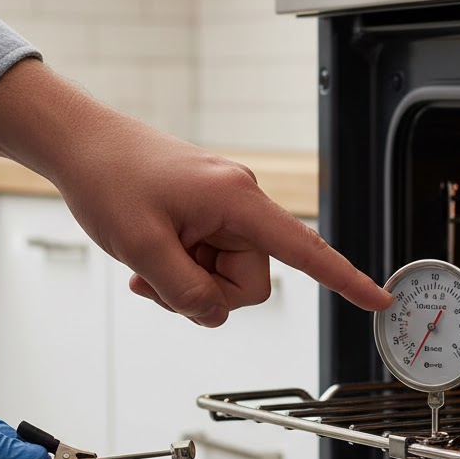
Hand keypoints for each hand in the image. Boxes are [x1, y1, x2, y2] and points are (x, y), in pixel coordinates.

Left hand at [0, 60, 393, 326]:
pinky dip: (181, 272)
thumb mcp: (142, 248)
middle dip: (206, 293)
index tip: (379, 301)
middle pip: (251, 282)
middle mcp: (241, 203)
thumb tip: (214, 313)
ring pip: (226, 278)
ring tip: (147, 264)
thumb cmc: (109, 179)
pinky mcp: (208, 216)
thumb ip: (186, 292)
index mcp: (238, 202)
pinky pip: (209, 263)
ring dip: (187, 284)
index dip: (346, 281)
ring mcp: (224, 210)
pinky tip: (148, 262)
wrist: (81, 145)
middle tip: (159, 277)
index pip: (306, 250)